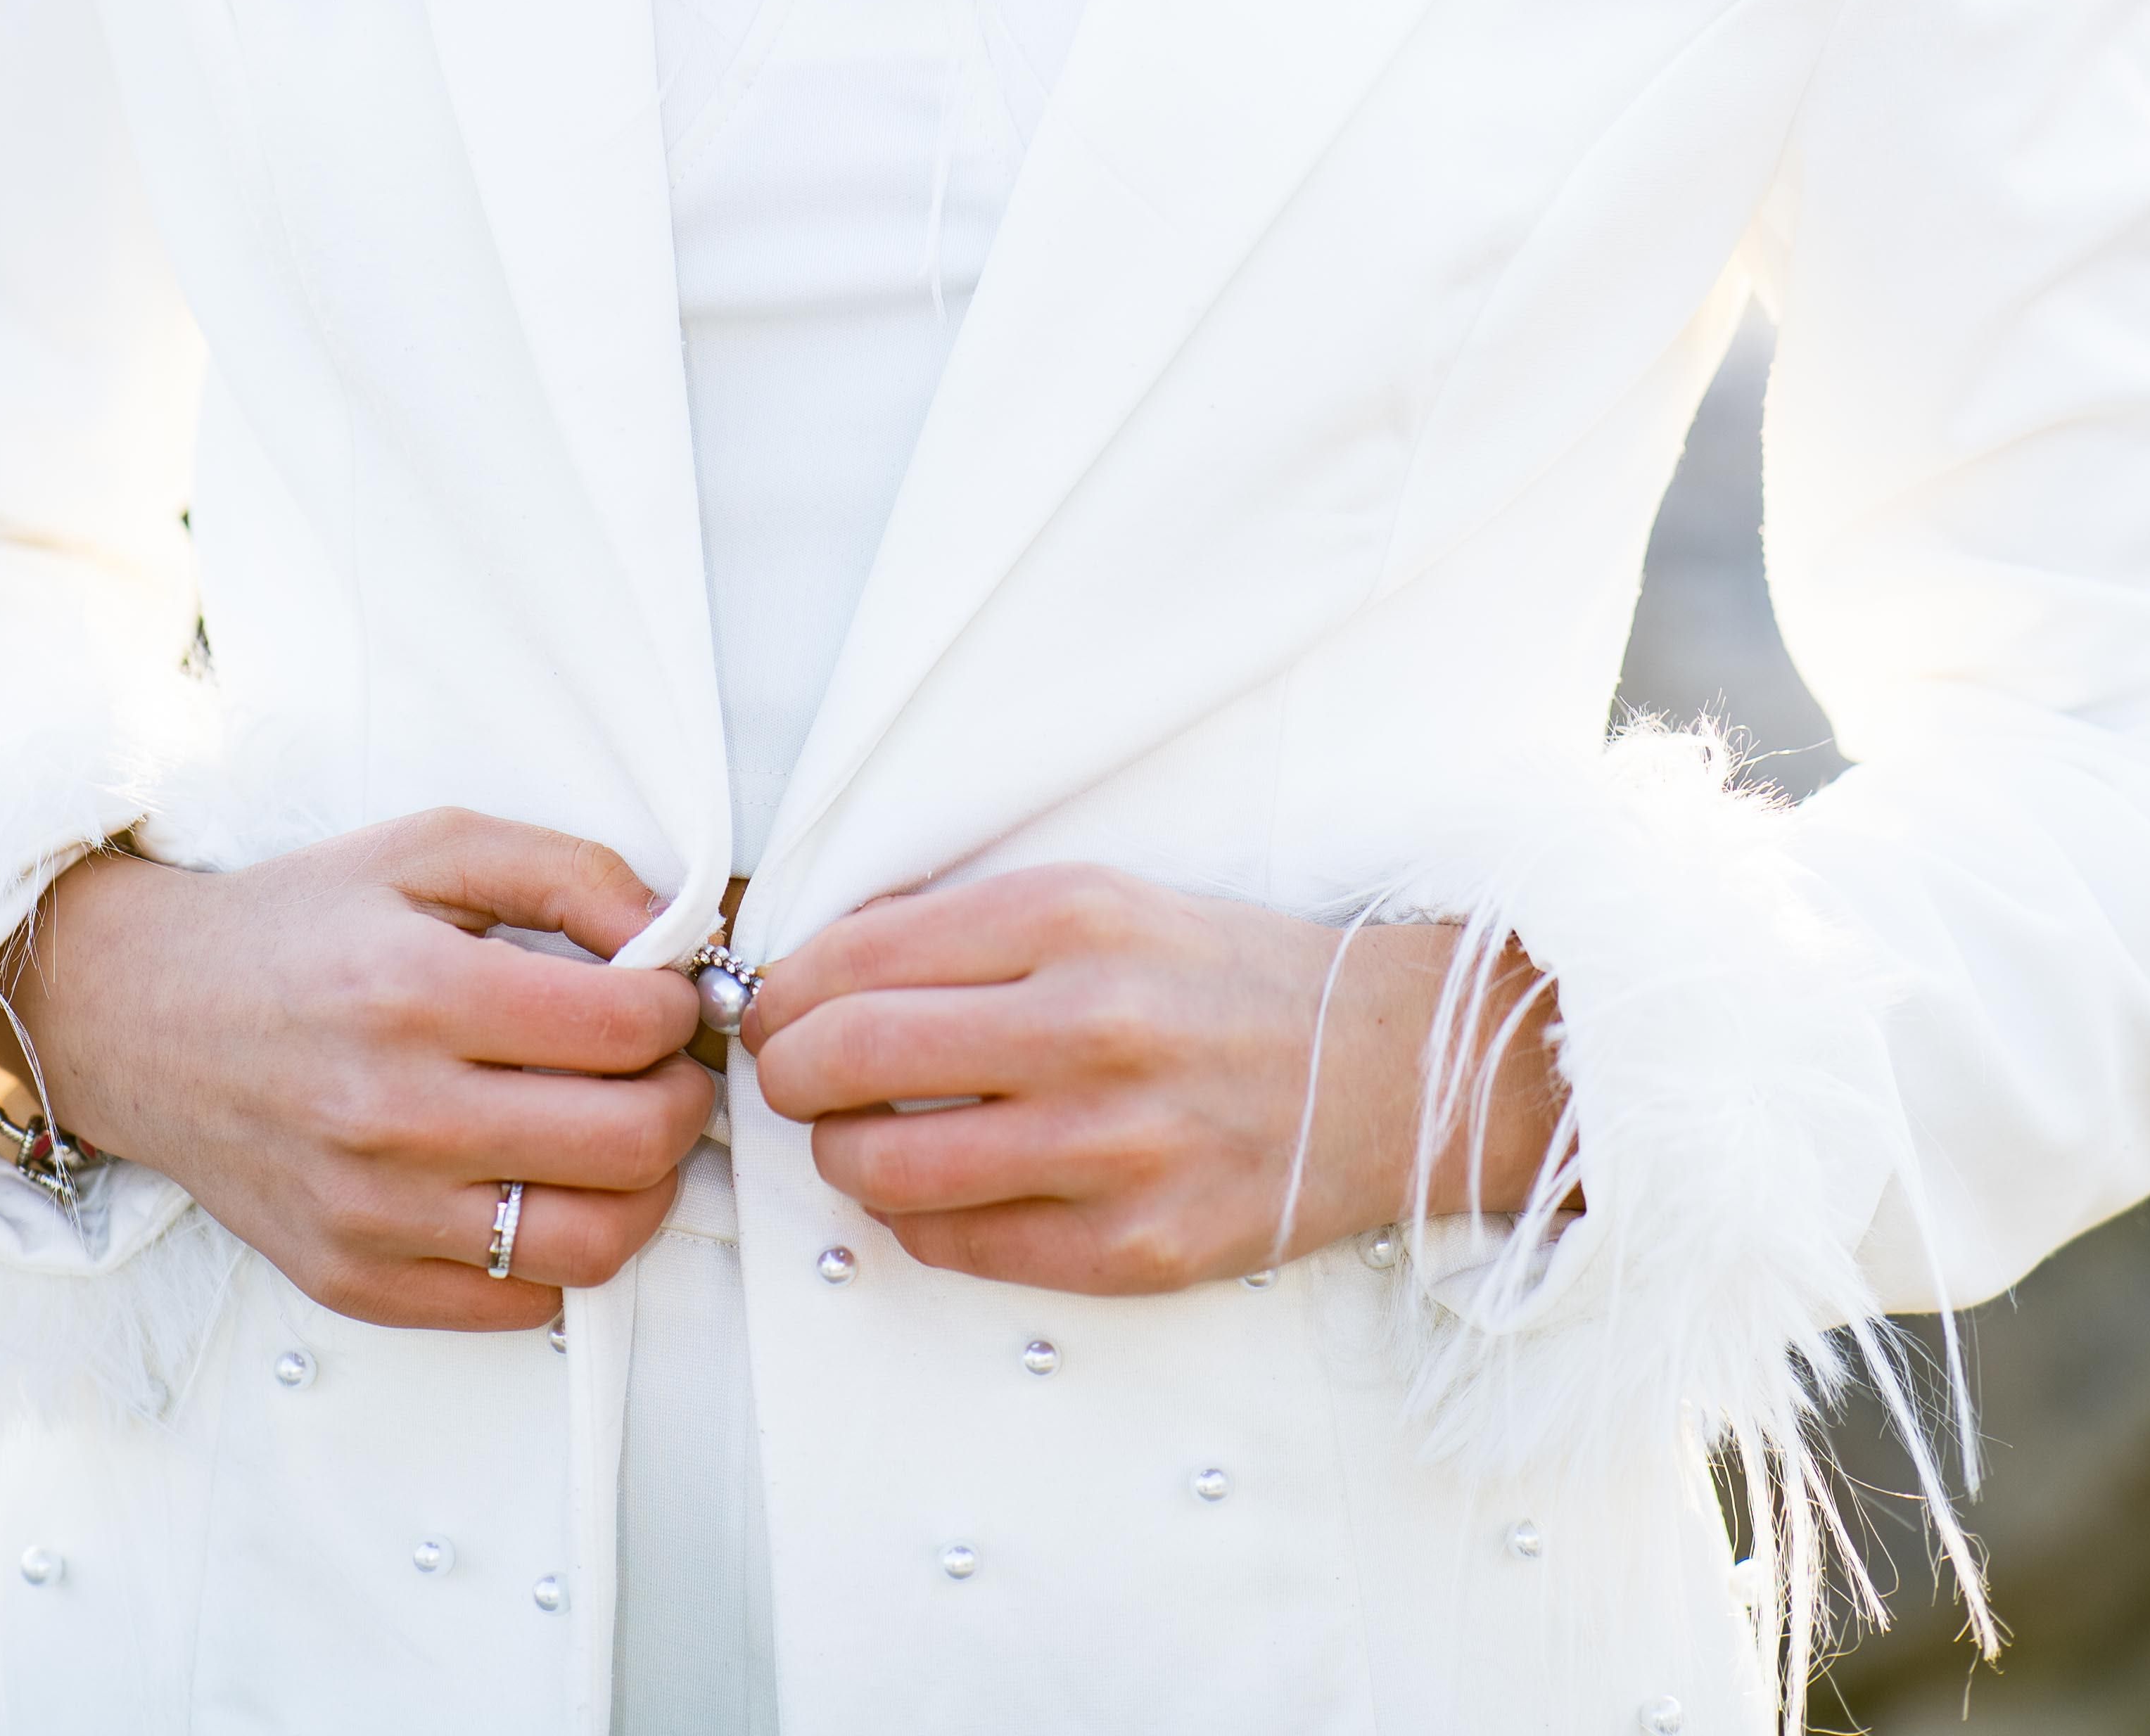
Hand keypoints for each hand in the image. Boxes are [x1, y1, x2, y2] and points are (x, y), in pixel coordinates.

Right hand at [0, 812, 708, 1332]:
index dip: (680, 1007)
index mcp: (420, 992)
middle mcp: (397, 1116)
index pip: (627, 1027)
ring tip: (625, 1134)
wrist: (145, 1019)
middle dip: (683, 1099)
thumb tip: (674, 935)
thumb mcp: (432, 847)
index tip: (670, 996)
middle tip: (668, 1068)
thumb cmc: (298, 927)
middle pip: (630, 1144)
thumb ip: (568, 871)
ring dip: (645, 1191)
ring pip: (592, 1245)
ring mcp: (375, 1216)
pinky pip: (518, 1305)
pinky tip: (544, 1185)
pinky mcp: (356, 1284)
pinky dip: (561, 1252)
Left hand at [743, 867, 1560, 1294]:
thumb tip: (813, 972)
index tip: (772, 1005)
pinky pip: (955, 1246)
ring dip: (841, 1154)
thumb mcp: (1095, 899)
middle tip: (789, 1075)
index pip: (856, 957)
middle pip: (849, 1058)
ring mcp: (1111, 1147)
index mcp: (1070, 917)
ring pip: (884, 1168)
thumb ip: (961, 932)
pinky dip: (915, 1220)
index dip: (784, 990)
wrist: (1378, 1066)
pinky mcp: (1132, 1249)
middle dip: (786, 1071)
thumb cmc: (1217, 975)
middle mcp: (1087, 1026)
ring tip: (860, 1134)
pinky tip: (939, 1187)